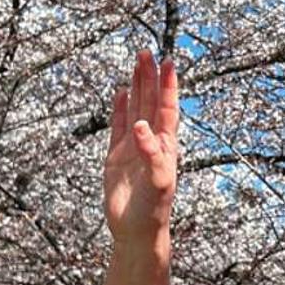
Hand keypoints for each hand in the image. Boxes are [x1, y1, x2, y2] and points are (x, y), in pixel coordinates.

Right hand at [102, 50, 179, 246]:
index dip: (168, 86)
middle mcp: (151, 141)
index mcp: (166, 145)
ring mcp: (133, 147)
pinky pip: (117, 126)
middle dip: (149, 77)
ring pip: (135, 109)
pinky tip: (121, 92)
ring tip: (136, 64)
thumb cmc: (153, 209)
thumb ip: (152, 153)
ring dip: (136, 87)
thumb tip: (142, 125)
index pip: (167, 108)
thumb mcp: (158, 181)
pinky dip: (119, 108)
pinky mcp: (116, 156)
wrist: (136, 231)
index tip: (168, 63)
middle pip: (151, 102)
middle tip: (147, 53)